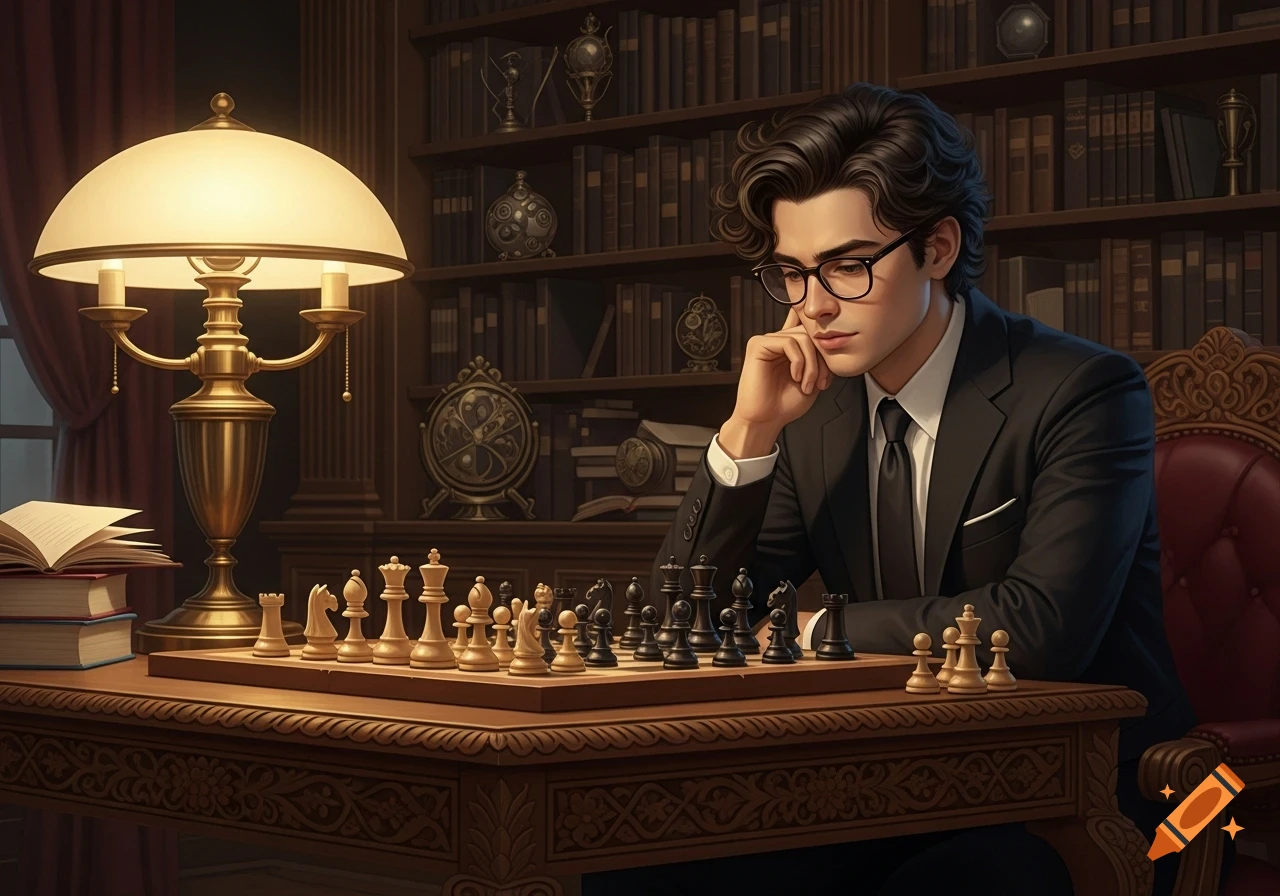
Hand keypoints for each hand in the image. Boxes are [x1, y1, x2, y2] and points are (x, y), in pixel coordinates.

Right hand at [728, 307, 833, 438]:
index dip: (825, 348)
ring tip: (807, 385)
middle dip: (822, 359)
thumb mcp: (814, 379)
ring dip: (812, 364)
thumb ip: (821, 358)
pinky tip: (795, 378)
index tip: (826, 377)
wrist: (765, 421)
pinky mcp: (757, 345)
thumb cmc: (785, 404)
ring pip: (802, 337)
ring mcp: (766, 341)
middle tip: (821, 383)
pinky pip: (789, 342)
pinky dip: (798, 362)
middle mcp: (777, 340)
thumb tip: (832, 340)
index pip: (809, 328)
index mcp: (789, 347)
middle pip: (810, 332)